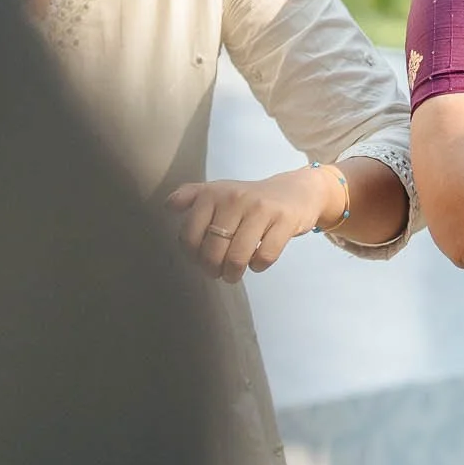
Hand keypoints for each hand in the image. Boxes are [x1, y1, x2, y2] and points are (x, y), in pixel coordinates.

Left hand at [164, 166, 337, 281]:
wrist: (296, 191)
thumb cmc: (251, 198)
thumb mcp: (220, 191)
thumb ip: (191, 196)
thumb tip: (167, 205)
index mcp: (214, 193)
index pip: (190, 236)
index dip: (193, 256)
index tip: (201, 259)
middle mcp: (235, 198)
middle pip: (213, 251)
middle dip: (213, 269)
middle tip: (218, 272)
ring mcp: (261, 208)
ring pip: (238, 257)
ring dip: (233, 273)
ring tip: (234, 273)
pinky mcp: (284, 220)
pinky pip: (264, 256)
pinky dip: (258, 266)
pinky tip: (257, 261)